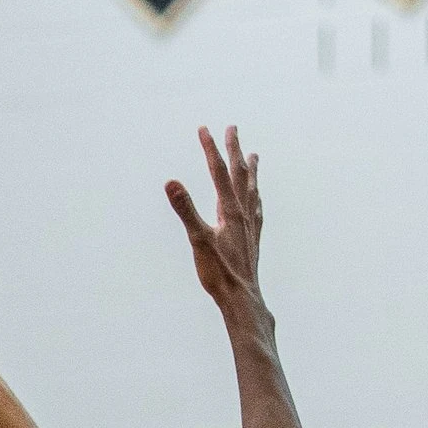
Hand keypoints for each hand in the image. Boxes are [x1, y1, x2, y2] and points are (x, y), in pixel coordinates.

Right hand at [166, 126, 266, 322]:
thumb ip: (185, 210)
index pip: (218, 171)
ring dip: (251, 170)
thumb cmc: (219, 273)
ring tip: (254, 156)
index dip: (210, 149)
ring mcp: (250, 226)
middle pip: (239, 174)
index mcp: (229, 210)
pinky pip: (257, 210)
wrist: (242, 299)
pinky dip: (256, 197)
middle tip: (232, 128)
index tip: (203, 128)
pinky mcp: (252, 239)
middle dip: (234, 149)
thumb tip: (171, 182)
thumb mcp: (198, 240)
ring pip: (251, 189)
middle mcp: (243, 213)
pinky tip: (257, 199)